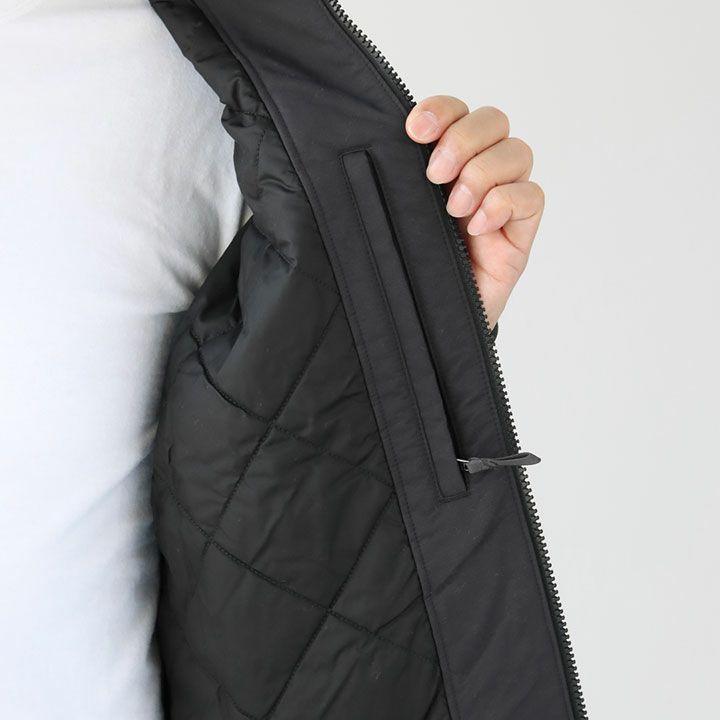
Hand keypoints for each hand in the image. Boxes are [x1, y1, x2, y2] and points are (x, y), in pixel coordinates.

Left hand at [405, 97, 544, 329]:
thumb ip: (396, 183)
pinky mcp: (521, 228)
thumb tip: (375, 148)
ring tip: (454, 210)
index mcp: (446, 160)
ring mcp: (504, 197)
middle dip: (462, 140)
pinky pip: (532, 195)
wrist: (432, 318)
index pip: (455, 112)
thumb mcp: (396, 218)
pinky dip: (504, 203)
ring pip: (517, 151)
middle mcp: (479, 171)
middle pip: (493, 121)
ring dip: (483, 174)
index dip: (440, 110)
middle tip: (433, 175)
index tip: (413, 130)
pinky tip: (478, 227)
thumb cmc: (413, 265)